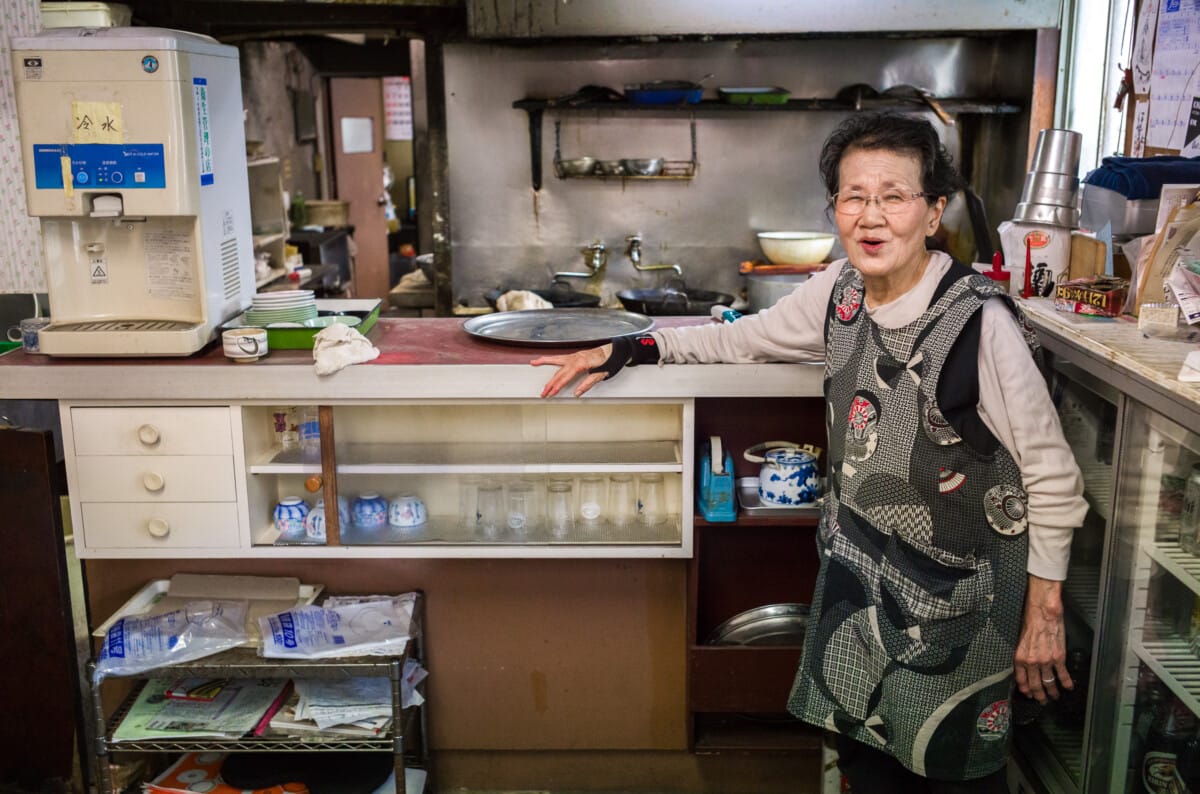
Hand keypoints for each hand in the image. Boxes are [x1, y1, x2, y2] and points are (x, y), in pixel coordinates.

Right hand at [532, 344, 611, 397]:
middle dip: (549, 383)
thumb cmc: (608, 361)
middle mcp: (575, 359)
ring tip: (534, 363)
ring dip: (544, 363)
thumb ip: (587, 384)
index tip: (551, 393)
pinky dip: (550, 358)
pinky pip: (559, 357)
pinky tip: (544, 359)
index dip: (557, 387)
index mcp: (580, 364)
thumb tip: (577, 392)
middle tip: (543, 393)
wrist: (612, 351)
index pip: (565, 378)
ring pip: (555, 360)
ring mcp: (573, 356)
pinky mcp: (574, 355)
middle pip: (558, 372)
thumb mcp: (600, 375)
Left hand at [1014, 574, 1072, 703]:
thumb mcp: (1019, 640)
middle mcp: (1032, 662)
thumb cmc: (1030, 622)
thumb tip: (1025, 665)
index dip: (1026, 689)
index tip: (1029, 694)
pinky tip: (1069, 687)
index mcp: (1020, 657)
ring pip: (1049, 683)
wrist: (1043, 613)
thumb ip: (1023, 654)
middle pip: (1035, 685)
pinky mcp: (1059, 658)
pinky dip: (1066, 682)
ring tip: (1055, 697)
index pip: (1021, 680)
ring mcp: (1046, 662)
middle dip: (1039, 695)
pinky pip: (1063, 674)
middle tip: (1042, 701)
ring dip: (1052, 692)